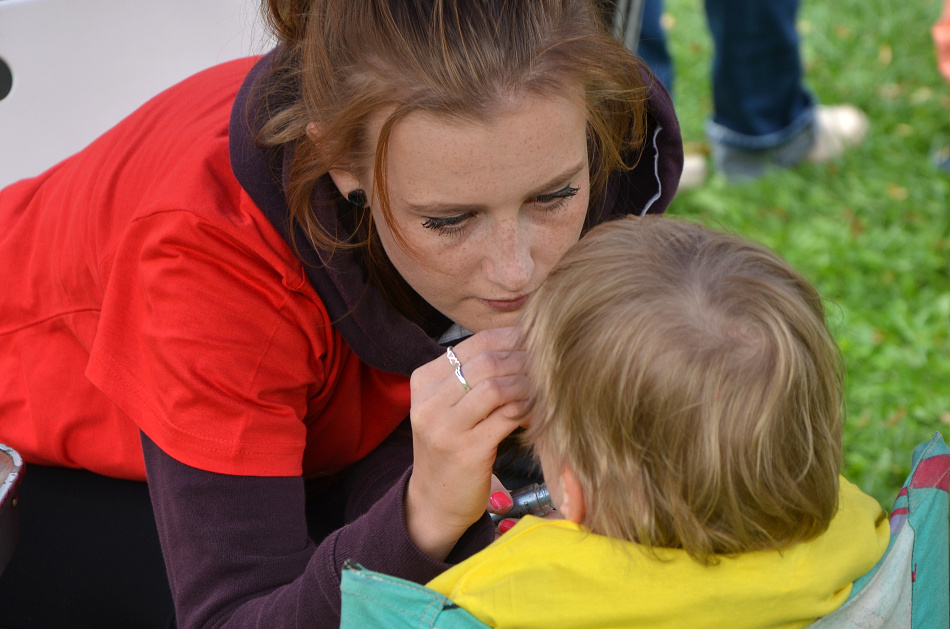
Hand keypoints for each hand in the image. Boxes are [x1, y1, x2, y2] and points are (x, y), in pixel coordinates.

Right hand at [405, 328, 528, 559]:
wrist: (434, 502)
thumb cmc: (451, 447)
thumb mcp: (451, 406)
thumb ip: (475, 375)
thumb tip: (524, 343)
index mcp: (424, 380)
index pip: (476, 343)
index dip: (513, 338)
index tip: (540, 340)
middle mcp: (429, 401)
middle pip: (488, 362)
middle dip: (525, 359)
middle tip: (552, 363)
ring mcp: (444, 427)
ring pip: (497, 387)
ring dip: (529, 384)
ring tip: (549, 387)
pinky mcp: (466, 450)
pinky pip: (507, 418)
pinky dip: (529, 410)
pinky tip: (541, 412)